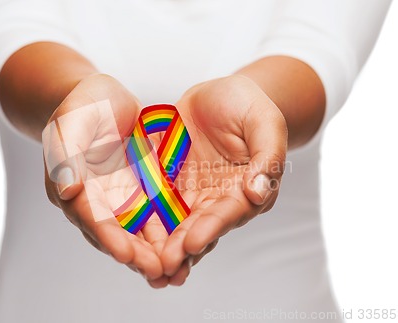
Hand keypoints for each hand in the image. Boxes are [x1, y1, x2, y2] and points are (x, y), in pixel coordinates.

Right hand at [42, 74, 166, 280]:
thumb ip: (67, 152)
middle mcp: (94, 199)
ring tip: (174, 270)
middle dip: (134, 254)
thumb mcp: (72, 119)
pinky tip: (185, 246)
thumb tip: (67, 189)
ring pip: (135, 231)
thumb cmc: (84, 104)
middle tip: (157, 272)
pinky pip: (153, 217)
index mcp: (72, 185)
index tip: (125, 254)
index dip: (106, 235)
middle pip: (113, 232)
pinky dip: (166, 233)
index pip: (88, 215)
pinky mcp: (139, 193)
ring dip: (153, 252)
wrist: (105, 100)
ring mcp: (118, 198)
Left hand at [159, 75, 287, 283]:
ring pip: (175, 224)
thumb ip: (267, 156)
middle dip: (182, 248)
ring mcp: (192, 193)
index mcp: (245, 189)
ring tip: (146, 267)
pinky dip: (144, 223)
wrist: (219, 95)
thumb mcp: (264, 122)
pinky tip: (129, 239)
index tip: (192, 242)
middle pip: (200, 227)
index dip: (211, 228)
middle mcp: (218, 198)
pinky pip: (155, 204)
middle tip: (163, 267)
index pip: (228, 212)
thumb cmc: (247, 105)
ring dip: (162, 246)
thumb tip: (257, 192)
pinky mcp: (169, 184)